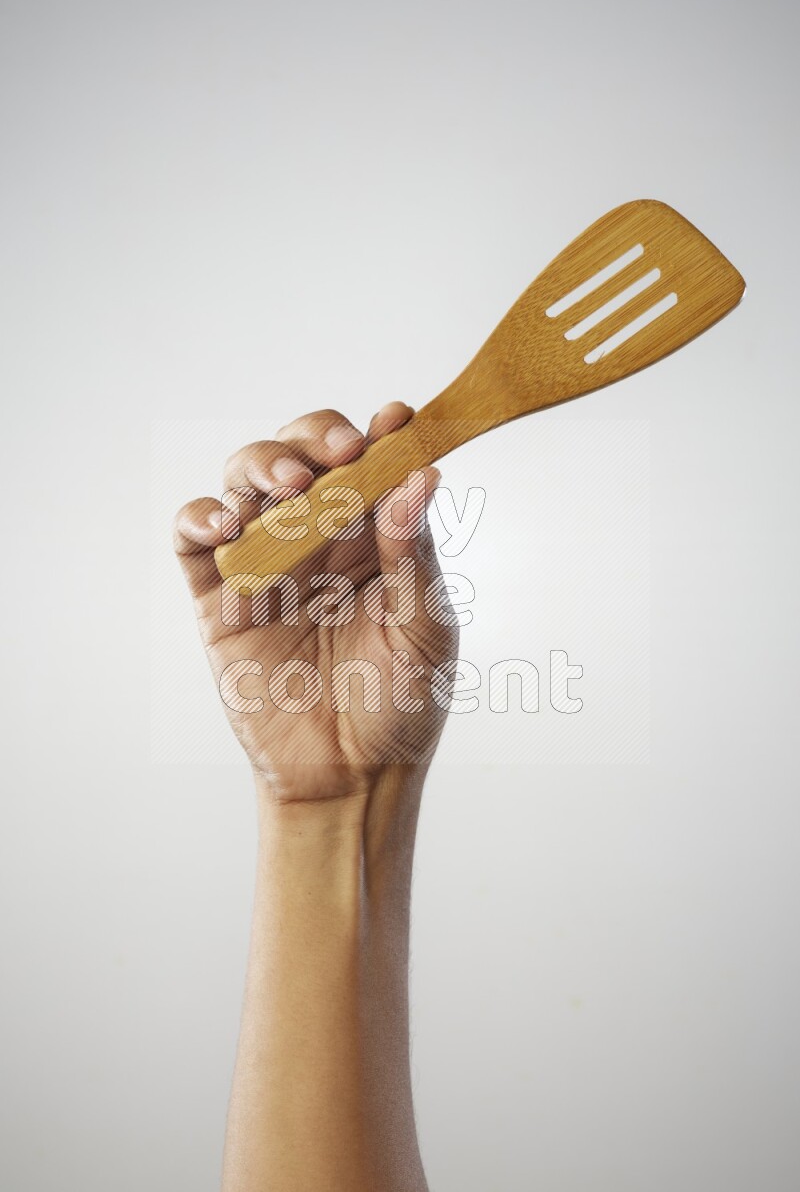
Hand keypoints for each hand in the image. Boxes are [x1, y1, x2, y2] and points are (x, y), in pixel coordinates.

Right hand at [174, 403, 457, 799]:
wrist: (350, 777)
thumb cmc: (400, 704)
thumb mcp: (425, 630)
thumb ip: (414, 556)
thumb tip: (421, 478)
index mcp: (375, 536)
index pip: (373, 464)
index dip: (383, 434)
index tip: (397, 421)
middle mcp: (318, 537)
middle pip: (303, 454)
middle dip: (316, 438)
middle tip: (341, 454)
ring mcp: (265, 560)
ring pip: (246, 480)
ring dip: (262, 466)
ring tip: (289, 488)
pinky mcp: (218, 595)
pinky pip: (194, 537)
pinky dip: (201, 516)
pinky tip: (227, 524)